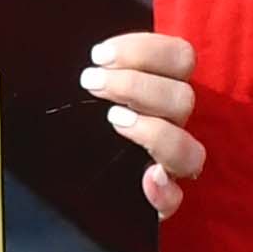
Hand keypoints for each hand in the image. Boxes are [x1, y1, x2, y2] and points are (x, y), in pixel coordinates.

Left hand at [78, 30, 202, 217]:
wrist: (63, 175)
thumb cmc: (73, 121)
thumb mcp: (83, 89)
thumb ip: (96, 67)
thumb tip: (94, 54)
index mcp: (160, 90)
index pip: (179, 58)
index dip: (145, 50)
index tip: (99, 55)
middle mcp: (171, 125)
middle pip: (183, 98)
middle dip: (136, 85)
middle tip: (91, 81)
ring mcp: (168, 165)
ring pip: (189, 149)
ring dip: (153, 130)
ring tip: (112, 120)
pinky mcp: (158, 201)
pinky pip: (174, 200)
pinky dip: (163, 192)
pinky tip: (146, 180)